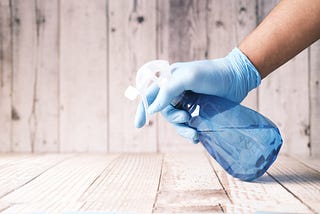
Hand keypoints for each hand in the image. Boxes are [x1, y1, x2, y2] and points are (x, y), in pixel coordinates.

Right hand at [135, 48, 260, 142]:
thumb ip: (167, 91)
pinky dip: (190, 132)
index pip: (150, 95)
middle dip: (174, 119)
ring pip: (176, 120)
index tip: (139, 125)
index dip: (143, 110)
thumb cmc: (212, 74)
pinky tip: (197, 136)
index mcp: (169, 80)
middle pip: (164, 111)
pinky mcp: (198, 110)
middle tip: (186, 118)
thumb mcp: (188, 77)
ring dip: (183, 129)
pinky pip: (188, 124)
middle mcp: (176, 91)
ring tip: (194, 134)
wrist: (237, 78)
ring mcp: (187, 101)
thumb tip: (152, 110)